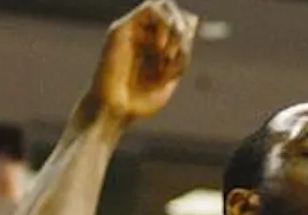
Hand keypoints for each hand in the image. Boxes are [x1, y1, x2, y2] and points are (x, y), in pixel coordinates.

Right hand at [89, 0, 197, 124]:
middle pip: (175, 13)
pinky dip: (164, 23)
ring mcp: (134, 30)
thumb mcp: (171, 75)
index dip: (189, 37)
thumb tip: (193, 20)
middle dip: (183, 31)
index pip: (183, 24)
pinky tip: (161, 48)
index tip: (181, 63)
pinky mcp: (122, 28)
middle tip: (178, 55)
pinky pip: (151, 7)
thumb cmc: (140, 102)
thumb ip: (182, 51)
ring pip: (164, 6)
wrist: (115, 111)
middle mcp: (146, 36)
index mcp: (159, 48)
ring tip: (169, 53)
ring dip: (175, 27)